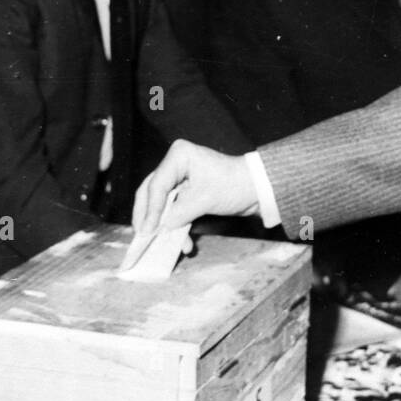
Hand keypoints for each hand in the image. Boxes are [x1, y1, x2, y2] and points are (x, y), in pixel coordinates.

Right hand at [132, 140, 260, 234]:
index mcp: (179, 156)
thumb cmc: (234, 185)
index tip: (146, 231)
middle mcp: (175, 164)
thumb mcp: (204, 199)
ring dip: (164, 225)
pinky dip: (177, 226)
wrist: (257, 190)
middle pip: (151, 192)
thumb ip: (179, 213)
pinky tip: (185, 243)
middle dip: (149, 217)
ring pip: (160, 204)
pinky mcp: (186, 192)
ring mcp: (179, 178)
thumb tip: (160, 228)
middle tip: (142, 237)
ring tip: (162, 244)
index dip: (150, 210)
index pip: (156, 185)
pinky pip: (173, 210)